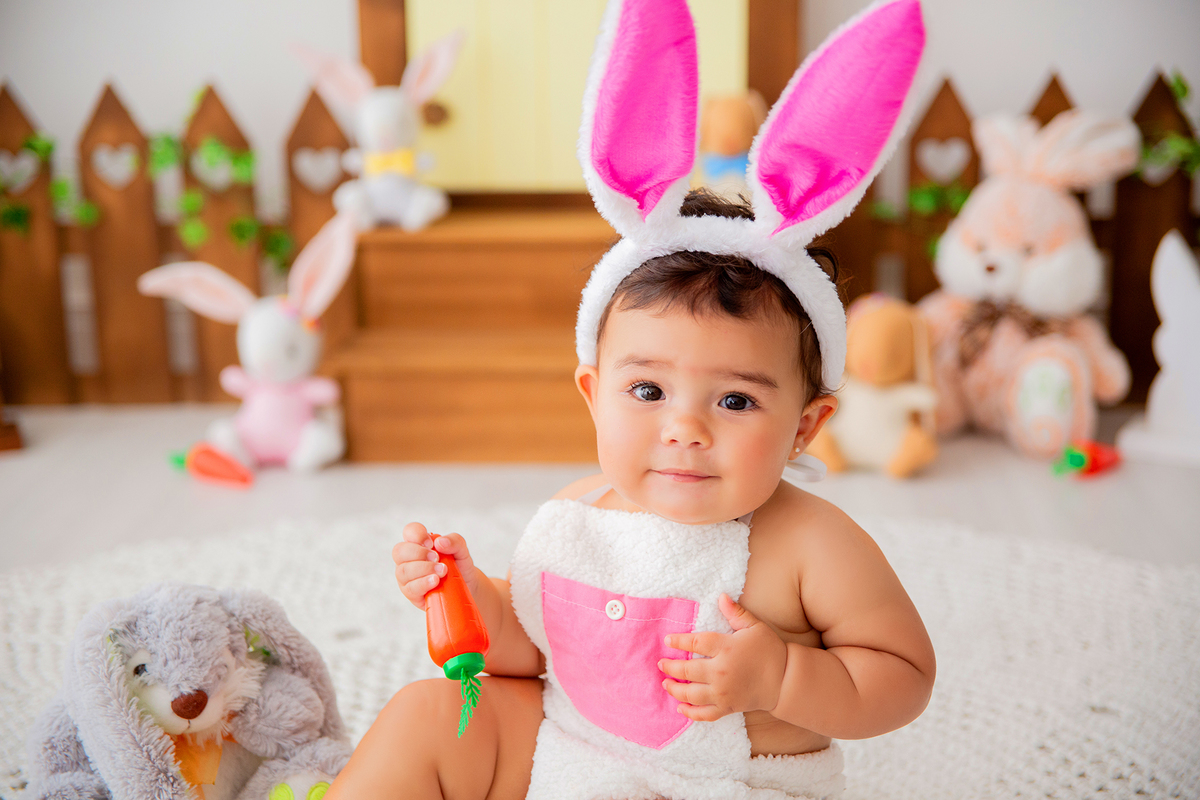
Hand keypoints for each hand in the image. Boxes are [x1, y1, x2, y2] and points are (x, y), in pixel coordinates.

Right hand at [392, 523, 479, 610]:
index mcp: (418, 544)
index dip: (417, 534)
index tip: (431, 544)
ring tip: (442, 571)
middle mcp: (408, 559)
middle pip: (399, 551)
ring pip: (404, 571)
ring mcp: (407, 577)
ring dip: (424, 569)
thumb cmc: (459, 565)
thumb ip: (454, 541)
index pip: (409, 531)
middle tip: (437, 558)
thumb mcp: (461, 550)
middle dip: (419, 553)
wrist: (467, 586)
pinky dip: (423, 583)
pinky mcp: (412, 594)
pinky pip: (410, 588)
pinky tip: (435, 581)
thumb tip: (439, 542)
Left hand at [659, 594, 787, 721]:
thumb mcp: (754, 627)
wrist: (785, 680)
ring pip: (691, 694)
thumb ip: (736, 613)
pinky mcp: (727, 707)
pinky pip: (704, 714)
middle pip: (687, 670)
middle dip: (670, 667)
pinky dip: (690, 713)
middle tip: (660, 664)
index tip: (667, 640)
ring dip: (674, 689)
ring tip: (665, 683)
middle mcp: (721, 672)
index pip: (695, 643)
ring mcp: (723, 692)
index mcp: (726, 648)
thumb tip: (721, 596)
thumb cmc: (769, 650)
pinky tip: (680, 708)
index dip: (678, 641)